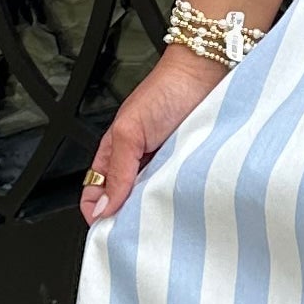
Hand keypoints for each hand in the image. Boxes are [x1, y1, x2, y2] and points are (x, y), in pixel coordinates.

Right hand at [79, 44, 226, 224]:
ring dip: (157, 208)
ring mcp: (166, 166)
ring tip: (162, 212)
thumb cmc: (167, 90)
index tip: (107, 230)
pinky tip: (183, 201)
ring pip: (153, 200)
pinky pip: (180, 191)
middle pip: (126, 202)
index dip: (97, 212)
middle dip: (129, 217)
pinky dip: (180, 199)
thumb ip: (117, 171)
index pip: (97, 192)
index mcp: (116, 153)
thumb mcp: (130, 131)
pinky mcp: (189, 168)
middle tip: (138, 228)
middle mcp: (140, 162)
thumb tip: (103, 208)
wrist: (207, 74)